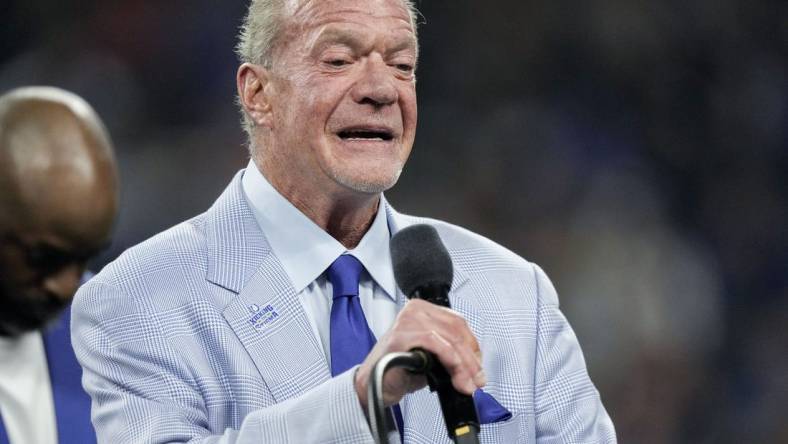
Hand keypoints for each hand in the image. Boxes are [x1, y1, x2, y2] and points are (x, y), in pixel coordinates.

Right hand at [354, 299, 485, 408]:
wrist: (373, 384)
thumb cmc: (398, 369)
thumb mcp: (431, 356)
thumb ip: (451, 353)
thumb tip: (474, 366)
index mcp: (422, 309)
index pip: (457, 322)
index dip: (473, 346)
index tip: (478, 366)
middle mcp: (415, 310)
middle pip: (456, 330)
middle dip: (471, 359)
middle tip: (477, 380)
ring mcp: (407, 321)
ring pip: (449, 338)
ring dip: (464, 365)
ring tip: (467, 383)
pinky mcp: (401, 336)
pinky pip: (436, 345)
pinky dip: (451, 362)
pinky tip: (455, 376)